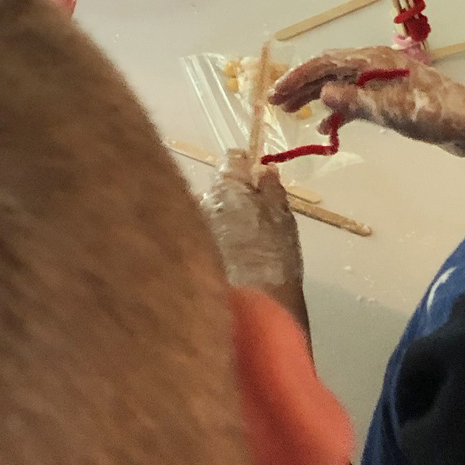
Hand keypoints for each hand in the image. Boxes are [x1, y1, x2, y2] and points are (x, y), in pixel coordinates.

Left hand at [200, 150, 302, 297]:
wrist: (251, 304)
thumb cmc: (274, 259)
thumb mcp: (282, 221)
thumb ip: (272, 190)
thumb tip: (265, 170)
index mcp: (229, 184)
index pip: (232, 159)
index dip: (244, 167)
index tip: (253, 179)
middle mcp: (203, 196)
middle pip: (216, 184)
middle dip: (229, 194)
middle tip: (248, 215)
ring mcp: (190, 220)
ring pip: (205, 207)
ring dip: (218, 215)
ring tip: (236, 240)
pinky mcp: (182, 243)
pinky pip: (196, 228)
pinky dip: (209, 234)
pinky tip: (224, 254)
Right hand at [272, 46, 464, 152]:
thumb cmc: (431, 113)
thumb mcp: (390, 109)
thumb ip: (353, 101)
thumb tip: (321, 94)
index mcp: (372, 60)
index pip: (325, 63)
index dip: (298, 78)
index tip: (275, 95)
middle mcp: (374, 65)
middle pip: (329, 72)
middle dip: (302, 87)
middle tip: (278, 105)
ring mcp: (383, 81)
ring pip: (340, 85)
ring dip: (317, 98)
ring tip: (296, 114)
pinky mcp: (391, 98)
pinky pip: (355, 100)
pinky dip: (339, 111)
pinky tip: (328, 128)